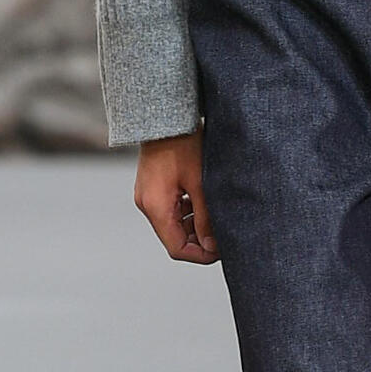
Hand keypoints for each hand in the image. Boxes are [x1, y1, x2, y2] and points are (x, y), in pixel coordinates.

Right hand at [134, 130, 218, 262]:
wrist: (166, 116)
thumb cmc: (184, 144)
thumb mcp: (202, 183)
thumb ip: (206, 218)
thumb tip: (211, 246)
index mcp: (156, 207)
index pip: (177, 249)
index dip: (201, 255)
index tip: (222, 249)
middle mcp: (147, 205)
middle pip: (174, 238)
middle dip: (200, 240)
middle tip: (224, 232)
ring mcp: (147, 196)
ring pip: (173, 224)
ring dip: (194, 225)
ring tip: (216, 215)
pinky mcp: (152, 187)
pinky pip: (170, 209)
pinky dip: (187, 212)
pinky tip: (203, 201)